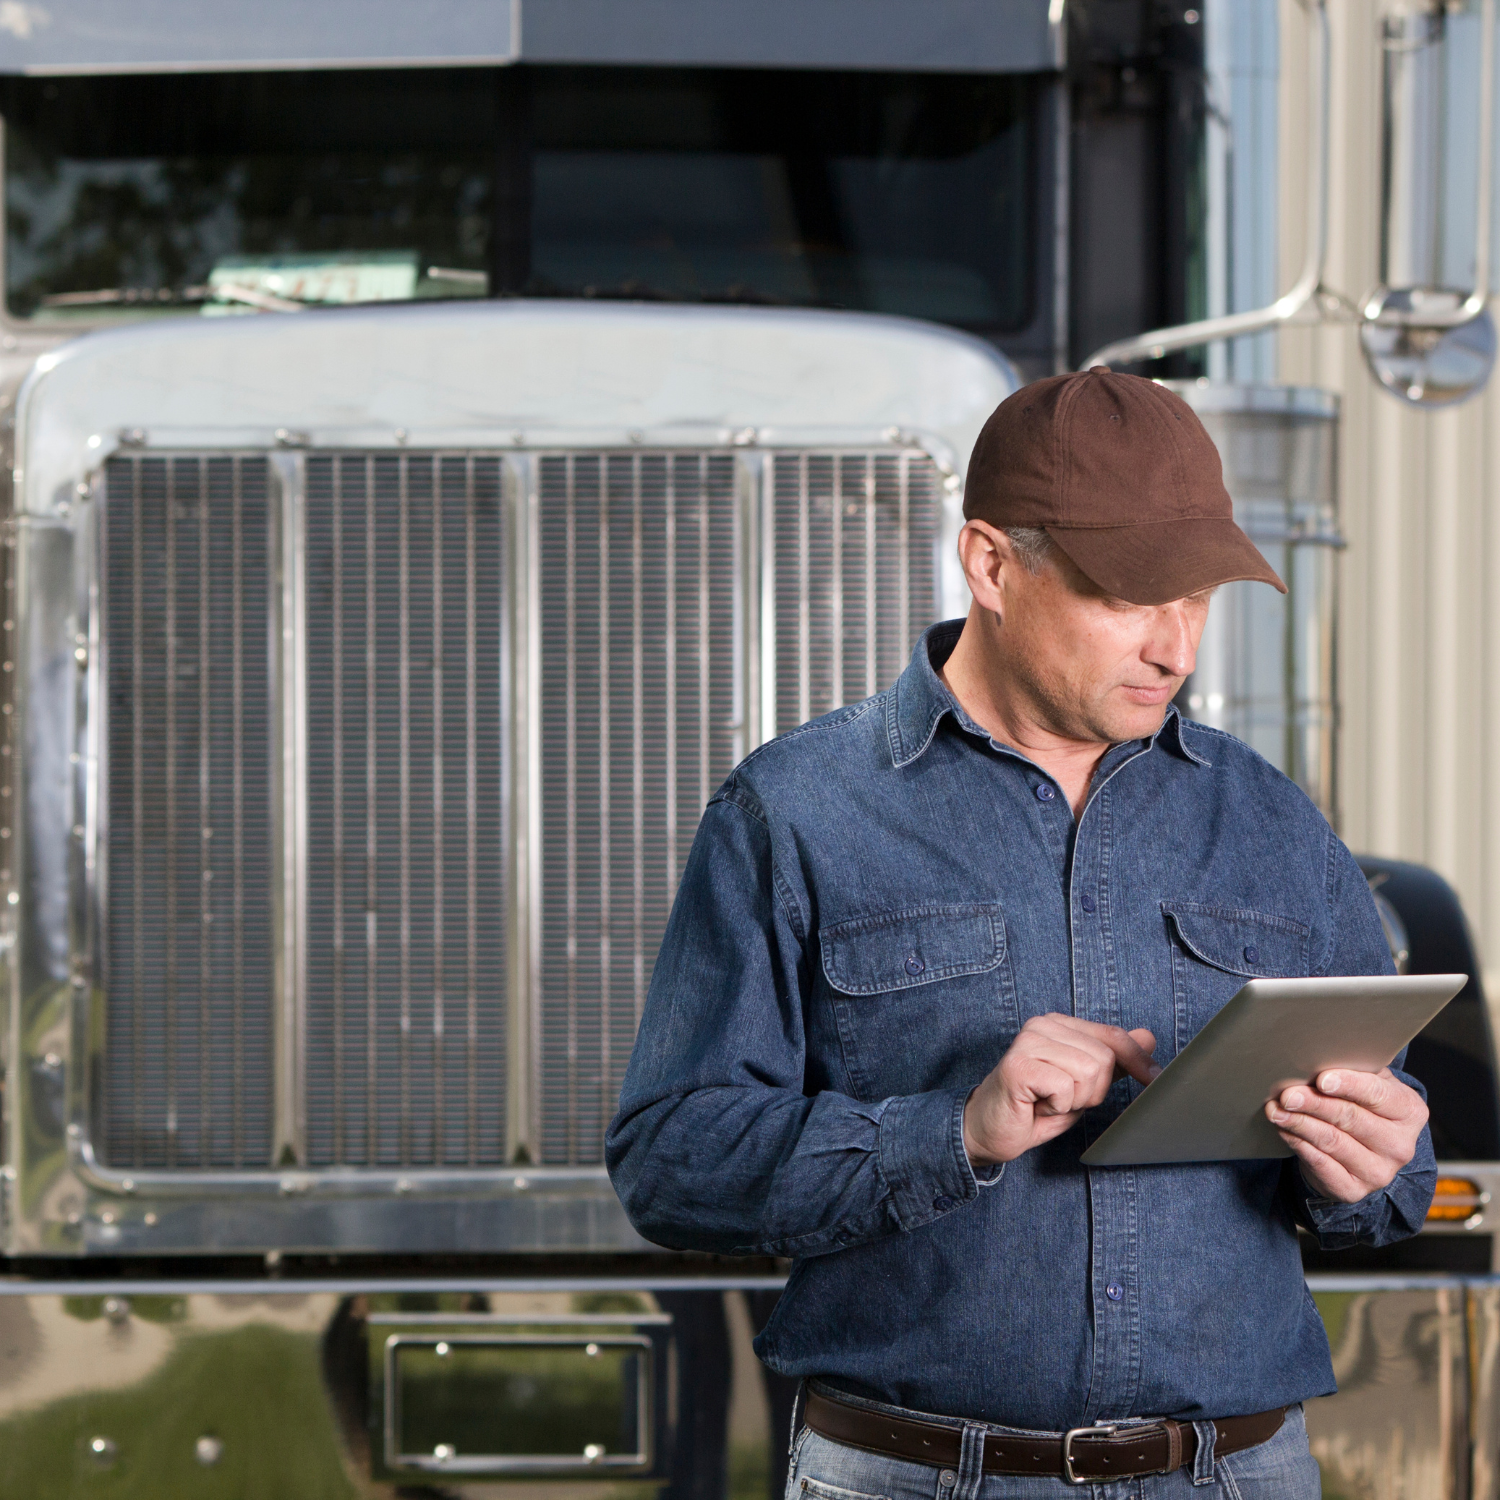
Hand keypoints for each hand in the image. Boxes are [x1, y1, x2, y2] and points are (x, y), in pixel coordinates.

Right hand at [963, 1014, 1159, 1166]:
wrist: (986, 1130)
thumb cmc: (1033, 1107)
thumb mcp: (1082, 1084)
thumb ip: (1112, 1059)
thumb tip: (1148, 1037)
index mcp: (1059, 1024)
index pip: (1112, 1036)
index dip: (1139, 1061)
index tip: (1157, 1079)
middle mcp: (1042, 1025)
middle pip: (1105, 1059)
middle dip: (1092, 1092)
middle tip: (1062, 1099)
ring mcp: (1028, 1042)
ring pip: (1090, 1072)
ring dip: (1074, 1100)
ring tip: (1049, 1102)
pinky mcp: (1018, 1065)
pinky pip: (1065, 1088)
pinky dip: (1058, 1107)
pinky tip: (1037, 1106)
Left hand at [1265, 1068, 1428, 1203]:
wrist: (1362, 1150)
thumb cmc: (1362, 1105)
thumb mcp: (1367, 1083)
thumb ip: (1355, 1070)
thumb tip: (1321, 1051)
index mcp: (1408, 1112)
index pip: (1378, 1094)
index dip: (1349, 1085)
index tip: (1322, 1079)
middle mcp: (1400, 1146)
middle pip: (1351, 1118)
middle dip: (1315, 1104)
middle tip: (1287, 1094)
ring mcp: (1380, 1172)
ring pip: (1333, 1142)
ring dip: (1300, 1123)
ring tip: (1276, 1110)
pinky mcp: (1354, 1189)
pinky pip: (1322, 1165)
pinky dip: (1299, 1145)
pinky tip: (1284, 1130)